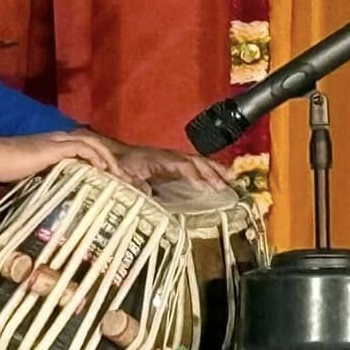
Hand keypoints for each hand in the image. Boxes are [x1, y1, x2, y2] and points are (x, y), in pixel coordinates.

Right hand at [0, 129, 129, 183]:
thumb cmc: (5, 168)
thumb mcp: (31, 175)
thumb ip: (47, 179)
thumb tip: (58, 196)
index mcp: (54, 145)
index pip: (84, 148)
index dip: (99, 160)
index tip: (111, 179)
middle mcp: (59, 139)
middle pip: (93, 143)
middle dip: (110, 159)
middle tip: (123, 178)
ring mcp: (57, 141)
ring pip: (91, 143)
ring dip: (107, 158)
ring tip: (118, 175)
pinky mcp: (54, 147)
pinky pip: (81, 147)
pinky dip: (94, 156)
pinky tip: (103, 168)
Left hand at [101, 139, 235, 192]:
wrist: (116, 154)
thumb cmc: (121, 165)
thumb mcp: (125, 177)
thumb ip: (137, 186)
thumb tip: (149, 195)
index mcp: (160, 159)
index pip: (183, 166)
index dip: (196, 176)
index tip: (207, 187)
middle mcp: (171, 156)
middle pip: (196, 162)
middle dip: (213, 173)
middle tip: (227, 185)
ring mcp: (175, 158)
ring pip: (200, 161)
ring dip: (216, 169)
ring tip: (233, 178)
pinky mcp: (176, 163)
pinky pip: (197, 164)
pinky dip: (210, 169)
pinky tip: (221, 177)